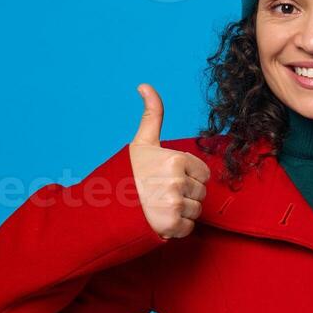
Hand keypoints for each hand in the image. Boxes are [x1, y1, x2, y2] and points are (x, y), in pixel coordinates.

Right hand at [129, 83, 209, 239]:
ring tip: (160, 206)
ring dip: (182, 211)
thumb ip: (152, 114)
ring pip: (196, 210)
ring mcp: (175, 204)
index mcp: (176, 159)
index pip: (203, 173)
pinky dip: (177, 227)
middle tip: (161, 193)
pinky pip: (189, 227)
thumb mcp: (143, 142)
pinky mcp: (172, 225)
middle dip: (185, 194)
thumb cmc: (129, 173)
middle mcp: (177, 181)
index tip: (168, 178)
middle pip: (200, 192)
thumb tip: (144, 85)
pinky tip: (161, 219)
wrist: (109, 205)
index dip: (188, 177)